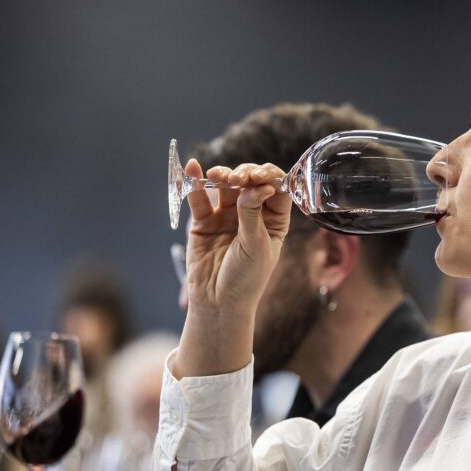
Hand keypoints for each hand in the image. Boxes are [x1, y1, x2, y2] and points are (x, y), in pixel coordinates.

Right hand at [184, 160, 289, 314]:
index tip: (261, 176)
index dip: (269, 178)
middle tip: (238, 180)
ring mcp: (227, 215)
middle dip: (244, 175)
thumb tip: (256, 186)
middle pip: (250, 182)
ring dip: (222, 176)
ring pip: (225, 186)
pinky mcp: (204, 220)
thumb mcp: (255, 246)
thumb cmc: (246, 279)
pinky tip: (193, 168)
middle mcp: (252, 213)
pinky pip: (200, 197)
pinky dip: (196, 182)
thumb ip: (252, 213)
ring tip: (218, 176)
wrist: (217, 302)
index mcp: (274, 220)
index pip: (276, 190)